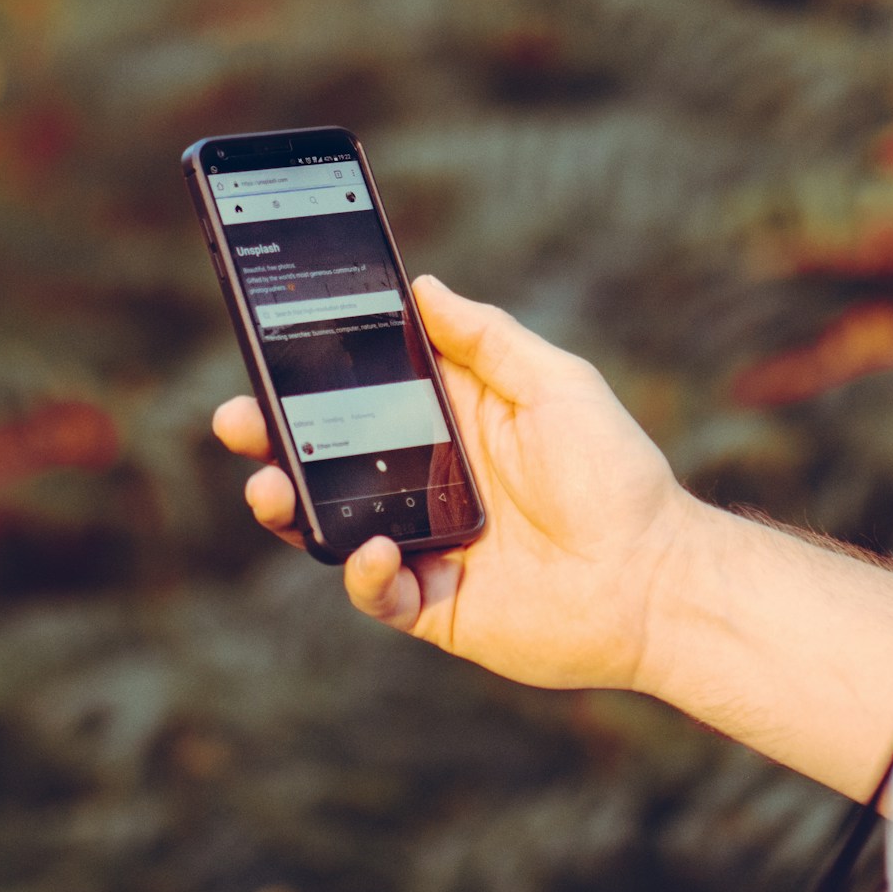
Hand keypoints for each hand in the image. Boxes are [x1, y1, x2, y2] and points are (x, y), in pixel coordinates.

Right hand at [212, 276, 699, 695]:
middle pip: (324, 459)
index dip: (307, 378)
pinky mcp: (434, 606)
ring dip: (287, 506)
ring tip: (268, 488)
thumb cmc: (615, 474)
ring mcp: (424, 545)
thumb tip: (421, 285)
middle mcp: (424, 483)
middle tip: (235, 420)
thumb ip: (486, 337)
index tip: (264, 351)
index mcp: (448, 424)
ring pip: (329, 526)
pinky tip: (374, 548)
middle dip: (269, 439)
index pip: (358, 395)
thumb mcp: (555, 382)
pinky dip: (362, 571)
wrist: (656, 579)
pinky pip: (375, 591)